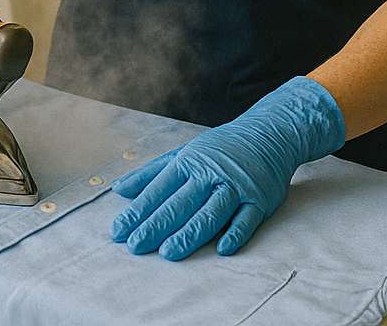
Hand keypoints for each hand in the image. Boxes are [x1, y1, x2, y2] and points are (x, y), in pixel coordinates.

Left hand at [110, 76, 344, 258]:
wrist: (268, 134)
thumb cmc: (219, 149)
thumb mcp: (182, 153)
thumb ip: (151, 174)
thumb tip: (119, 189)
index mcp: (188, 163)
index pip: (157, 191)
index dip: (137, 212)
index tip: (119, 231)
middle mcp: (210, 174)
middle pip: (180, 204)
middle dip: (156, 226)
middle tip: (136, 246)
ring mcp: (236, 187)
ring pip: (211, 213)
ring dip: (190, 234)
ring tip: (169, 252)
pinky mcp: (260, 199)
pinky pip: (246, 219)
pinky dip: (235, 234)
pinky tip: (222, 249)